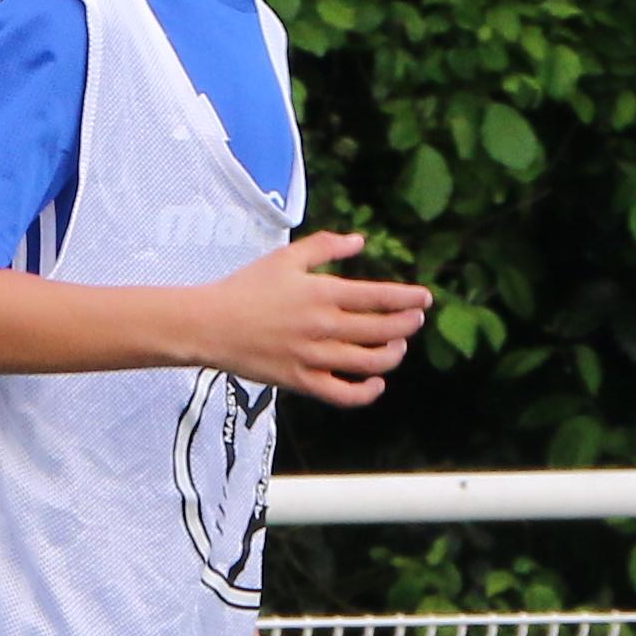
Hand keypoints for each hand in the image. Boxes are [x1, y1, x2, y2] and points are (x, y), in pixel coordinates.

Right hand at [184, 232, 433, 407]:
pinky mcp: (302, 381)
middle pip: (382, 330)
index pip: (379, 297)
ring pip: (370, 362)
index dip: (408, 298)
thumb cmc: (247, 288)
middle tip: (416, 320)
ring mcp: (314, 357)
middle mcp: (324, 326)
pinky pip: (344, 394)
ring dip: (392, 354)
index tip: (425, 298)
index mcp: (322, 293)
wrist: (210, 325)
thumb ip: (325, 246)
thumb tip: (360, 241)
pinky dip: (367, 392)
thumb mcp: (286, 258)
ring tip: (398, 346)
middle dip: (407, 324)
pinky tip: (376, 383)